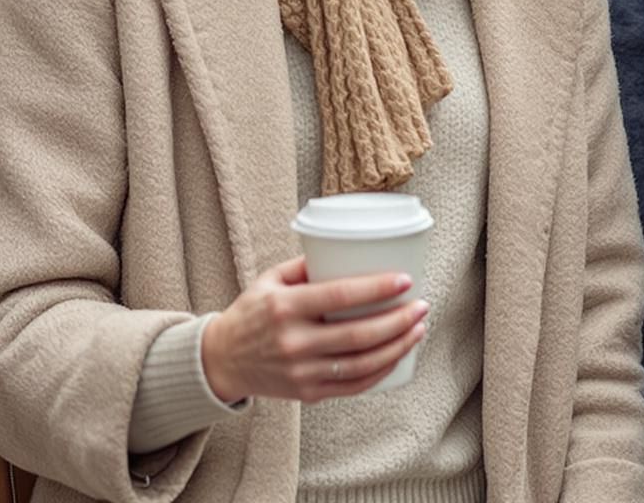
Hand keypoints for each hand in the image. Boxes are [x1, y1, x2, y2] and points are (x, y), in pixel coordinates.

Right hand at [198, 257, 427, 404]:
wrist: (222, 361)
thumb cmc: (251, 313)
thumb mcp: (270, 279)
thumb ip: (306, 265)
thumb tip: (348, 249)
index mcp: (284, 307)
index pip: (339, 297)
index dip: (376, 289)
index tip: (405, 280)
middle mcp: (293, 342)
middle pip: (358, 334)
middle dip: (398, 321)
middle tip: (421, 305)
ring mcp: (302, 372)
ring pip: (362, 364)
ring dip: (397, 347)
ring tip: (417, 329)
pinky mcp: (308, 393)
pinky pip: (353, 386)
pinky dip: (380, 372)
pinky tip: (396, 356)